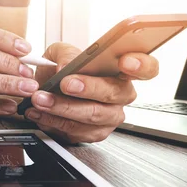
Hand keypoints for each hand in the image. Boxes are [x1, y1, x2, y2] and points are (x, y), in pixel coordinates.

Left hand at [24, 42, 158, 142]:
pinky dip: (54, 120)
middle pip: (114, 93)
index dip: (141, 65)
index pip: (146, 68)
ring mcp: (111, 116)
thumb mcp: (58, 52)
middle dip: (88, 88)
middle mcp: (121, 94)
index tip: (126, 62)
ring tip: (41, 98)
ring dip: (62, 107)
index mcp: (121, 71)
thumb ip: (66, 54)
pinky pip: (77, 130)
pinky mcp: (95, 133)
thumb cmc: (60, 70)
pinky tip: (40, 112)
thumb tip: (67, 66)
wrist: (44, 91)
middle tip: (66, 83)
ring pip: (92, 114)